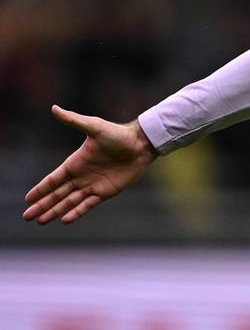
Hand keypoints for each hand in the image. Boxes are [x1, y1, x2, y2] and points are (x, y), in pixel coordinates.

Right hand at [23, 105, 157, 223]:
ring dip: (55, 211)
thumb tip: (54, 108)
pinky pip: (87, 204)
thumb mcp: (94, 126)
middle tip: (27, 217)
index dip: (40, 189)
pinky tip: (65, 220)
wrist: (141, 144)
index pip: (53, 179)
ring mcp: (93, 185)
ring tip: (41, 221)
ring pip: (69, 201)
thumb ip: (74, 120)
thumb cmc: (118, 134)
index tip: (27, 198)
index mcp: (75, 162)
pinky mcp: (106, 192)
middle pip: (57, 194)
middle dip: (42, 205)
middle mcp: (81, 176)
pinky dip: (77, 212)